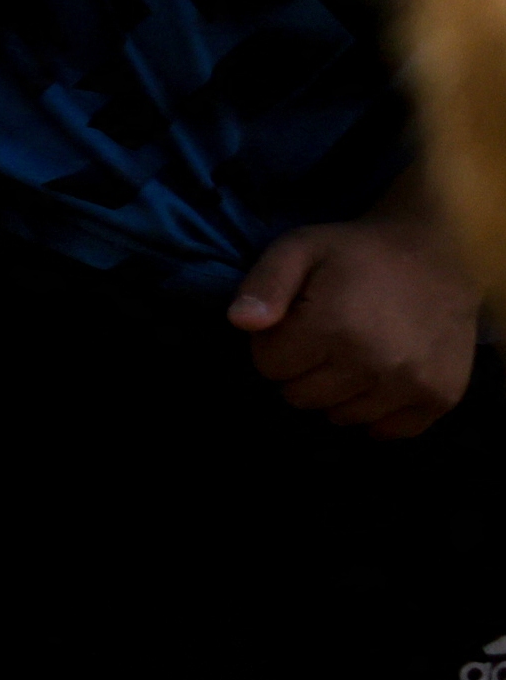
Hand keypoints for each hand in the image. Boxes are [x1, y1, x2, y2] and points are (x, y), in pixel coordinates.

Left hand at [228, 214, 483, 435]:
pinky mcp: (441, 397)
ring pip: (343, 417)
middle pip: (302, 397)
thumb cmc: (357, 252)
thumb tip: (239, 323)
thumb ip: (263, 285)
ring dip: (339, 393)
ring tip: (355, 354)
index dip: (274, 344)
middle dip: (302, 370)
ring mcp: (411, 384)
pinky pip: (390, 431)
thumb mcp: (298, 249)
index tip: (294, 323)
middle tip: (324, 339)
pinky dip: (379, 413)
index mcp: (332, 326)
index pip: (269, 367)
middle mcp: (373, 363)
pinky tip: (381, 379)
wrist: (439, 254)